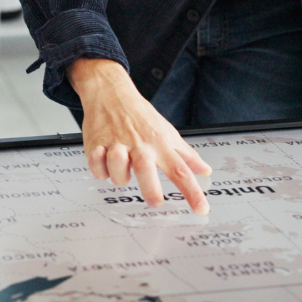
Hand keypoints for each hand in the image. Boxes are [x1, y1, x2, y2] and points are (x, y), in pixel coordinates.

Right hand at [69, 58, 211, 213]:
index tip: (201, 209)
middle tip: (156, 202)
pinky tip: (104, 161)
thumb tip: (205, 170)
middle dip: (151, 190)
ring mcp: (116, 144)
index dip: (193, 192)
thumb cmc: (139, 115)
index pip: (181, 170)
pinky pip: (97, 169)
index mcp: (159, 143)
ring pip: (118, 174)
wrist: (110, 92)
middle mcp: (139, 145)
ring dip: (120, 178)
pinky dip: (100, 171)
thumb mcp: (167, 131)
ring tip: (122, 168)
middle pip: (146, 170)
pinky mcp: (96, 144)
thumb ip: (186, 154)